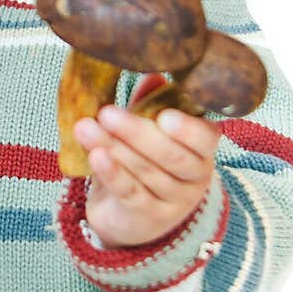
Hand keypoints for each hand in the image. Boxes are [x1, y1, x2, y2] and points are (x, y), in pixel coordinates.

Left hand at [74, 100, 220, 247]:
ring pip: (147, 172)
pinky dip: (112, 174)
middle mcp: (195, 176)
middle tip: (107, 113)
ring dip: (115, 148)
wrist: (131, 214)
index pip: (206, 138)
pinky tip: (95, 156)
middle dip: (137, 133)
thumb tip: (151, 74)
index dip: (187, 129)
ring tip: (86, 128)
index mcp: (202, 148)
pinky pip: (131, 193)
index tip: (164, 115)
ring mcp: (175, 200)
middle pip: (172, 156)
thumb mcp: (148, 130)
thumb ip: (151, 104)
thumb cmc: (144, 159)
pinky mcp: (150, 217)